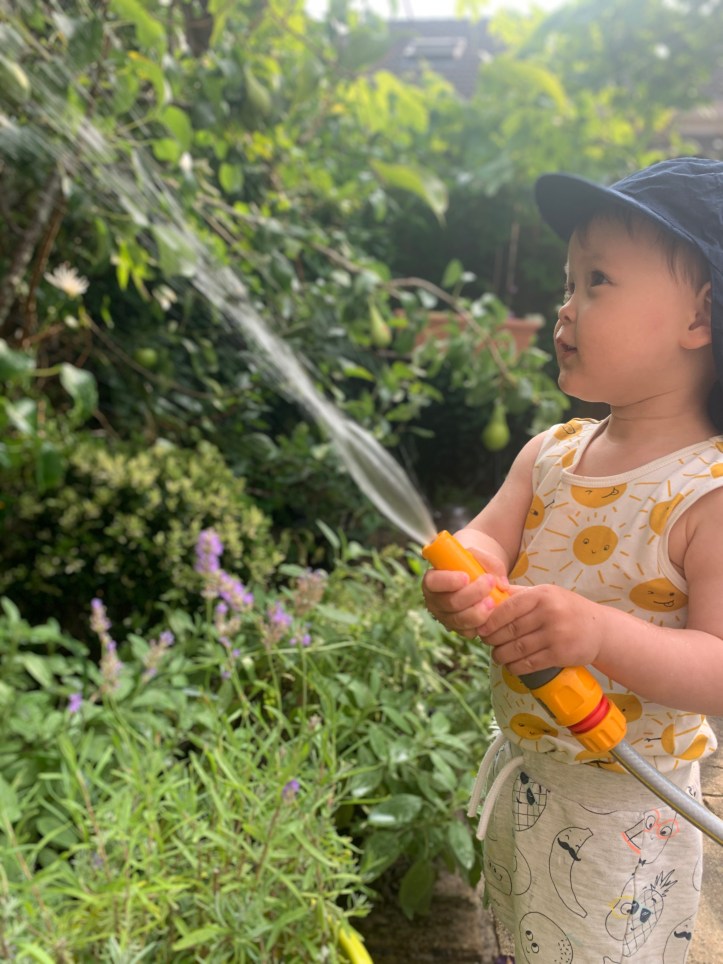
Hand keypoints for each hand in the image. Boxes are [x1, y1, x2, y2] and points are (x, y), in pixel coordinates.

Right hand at [422, 548, 508, 638]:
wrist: (475, 580)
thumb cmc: (472, 566)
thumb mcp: (478, 557)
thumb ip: (490, 564)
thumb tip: (502, 585)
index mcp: (433, 579)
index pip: (433, 582)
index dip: (448, 581)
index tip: (466, 577)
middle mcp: (435, 601)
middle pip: (450, 603)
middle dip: (472, 594)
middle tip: (490, 583)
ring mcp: (445, 617)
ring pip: (459, 620)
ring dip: (478, 612)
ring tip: (493, 602)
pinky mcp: (457, 629)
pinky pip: (469, 631)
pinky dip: (481, 624)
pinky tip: (491, 614)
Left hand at [481, 583, 605, 674]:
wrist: (599, 628)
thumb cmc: (565, 609)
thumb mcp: (546, 594)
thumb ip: (519, 593)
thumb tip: (489, 592)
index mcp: (542, 595)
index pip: (508, 608)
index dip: (490, 621)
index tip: (480, 629)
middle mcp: (549, 613)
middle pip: (510, 630)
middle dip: (493, 640)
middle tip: (487, 643)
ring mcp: (556, 634)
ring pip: (518, 649)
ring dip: (502, 655)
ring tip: (497, 656)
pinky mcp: (561, 654)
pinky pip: (530, 663)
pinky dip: (516, 667)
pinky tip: (511, 666)